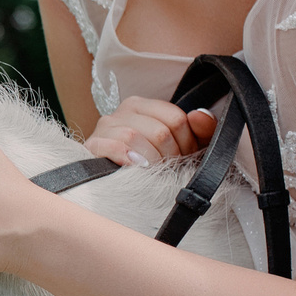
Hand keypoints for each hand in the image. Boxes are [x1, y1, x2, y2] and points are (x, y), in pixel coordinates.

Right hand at [83, 95, 216, 166]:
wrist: (115, 190)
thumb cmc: (153, 163)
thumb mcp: (184, 145)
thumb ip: (202, 130)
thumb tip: (199, 115)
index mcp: (147, 105)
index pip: (177, 119)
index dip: (186, 144)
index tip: (182, 158)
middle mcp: (124, 110)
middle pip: (160, 131)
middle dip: (169, 156)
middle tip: (167, 169)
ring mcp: (106, 126)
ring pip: (135, 136)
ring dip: (150, 161)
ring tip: (151, 172)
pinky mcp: (93, 144)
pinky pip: (114, 146)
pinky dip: (127, 158)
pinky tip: (134, 169)